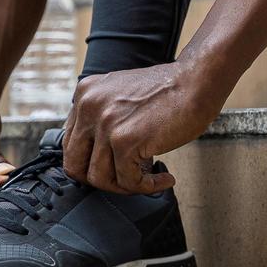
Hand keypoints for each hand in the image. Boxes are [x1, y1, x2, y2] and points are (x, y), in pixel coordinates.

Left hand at [61, 61, 222, 194]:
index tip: (113, 167)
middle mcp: (89, 107)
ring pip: (100, 179)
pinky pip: (129, 181)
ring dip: (127, 184)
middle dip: (101, 179)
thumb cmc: (169, 90)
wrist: (196, 81)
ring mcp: (105, 124)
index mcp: (85, 94)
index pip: (70, 144)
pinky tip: (164, 178)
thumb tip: (98, 157)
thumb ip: (103, 117)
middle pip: (75, 165)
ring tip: (149, 176)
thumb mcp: (121, 95)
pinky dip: (149, 186)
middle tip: (125, 179)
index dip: (91, 162)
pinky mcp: (125, 142)